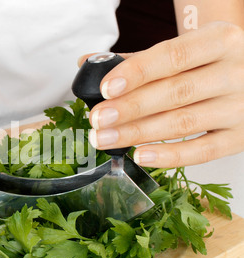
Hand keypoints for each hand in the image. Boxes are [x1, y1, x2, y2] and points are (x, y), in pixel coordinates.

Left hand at [83, 21, 243, 167]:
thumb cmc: (208, 63)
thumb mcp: (184, 49)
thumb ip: (138, 59)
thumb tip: (88, 63)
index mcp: (219, 41)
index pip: (172, 56)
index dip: (136, 73)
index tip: (106, 89)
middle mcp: (235, 72)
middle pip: (175, 92)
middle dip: (130, 108)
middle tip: (98, 120)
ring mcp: (241, 107)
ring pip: (183, 123)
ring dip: (138, 134)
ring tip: (105, 139)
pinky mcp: (240, 137)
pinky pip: (203, 152)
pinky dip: (169, 156)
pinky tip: (140, 156)